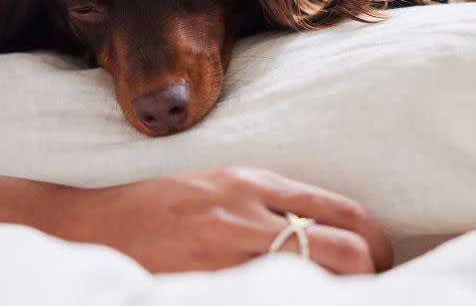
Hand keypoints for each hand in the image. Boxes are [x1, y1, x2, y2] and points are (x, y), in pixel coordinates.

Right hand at [59, 167, 391, 273]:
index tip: (381, 259)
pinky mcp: (204, 280)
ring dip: (338, 292)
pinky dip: (292, 299)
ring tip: (339, 297)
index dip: (377, 241)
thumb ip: (271, 204)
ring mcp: (223, 250)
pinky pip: (266, 294)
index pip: (342, 211)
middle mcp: (244, 212)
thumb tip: (329, 233)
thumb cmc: (161, 207)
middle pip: (344, 247)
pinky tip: (291, 300)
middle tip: (372, 286)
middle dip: (371, 273)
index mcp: (252, 182)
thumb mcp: (220, 187)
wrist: (94, 224)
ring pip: (314, 276)